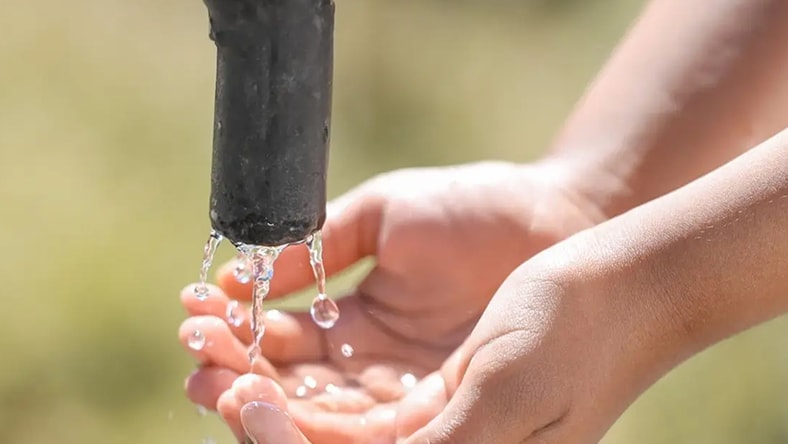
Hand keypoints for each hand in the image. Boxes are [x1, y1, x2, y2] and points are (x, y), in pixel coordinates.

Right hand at [179, 161, 603, 441]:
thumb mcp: (381, 215)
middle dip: (234, 371)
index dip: (234, 327)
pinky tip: (274, 402)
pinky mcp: (435, 411)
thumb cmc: (471, 206)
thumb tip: (239, 273)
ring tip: (218, 380)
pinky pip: (367, 431)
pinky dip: (316, 422)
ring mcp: (399, 392)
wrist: (551, 218)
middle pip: (287, 386)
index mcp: (352, 317)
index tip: (193, 308)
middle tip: (196, 353)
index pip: (279, 339)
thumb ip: (316, 247)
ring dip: (263, 402)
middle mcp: (368, 365)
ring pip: (317, 415)